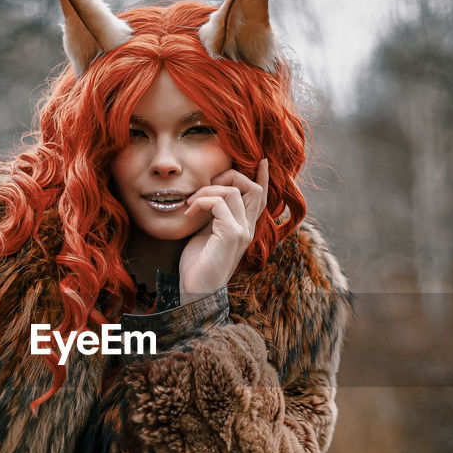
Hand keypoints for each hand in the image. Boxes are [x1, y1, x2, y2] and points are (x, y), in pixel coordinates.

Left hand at [178, 158, 268, 302]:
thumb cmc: (198, 265)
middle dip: (230, 175)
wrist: (196, 291)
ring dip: (207, 189)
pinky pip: (219, 202)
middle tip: (206, 184)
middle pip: (253, 188)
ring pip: (233, 191)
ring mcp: (242, 231)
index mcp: (244, 228)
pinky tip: (189, 211)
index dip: (262, 178)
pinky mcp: (231, 234)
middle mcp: (248, 228)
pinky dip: (201, 201)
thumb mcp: (207, 233)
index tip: (262, 160)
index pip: (260, 198)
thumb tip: (208, 195)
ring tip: (191, 202)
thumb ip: (214, 215)